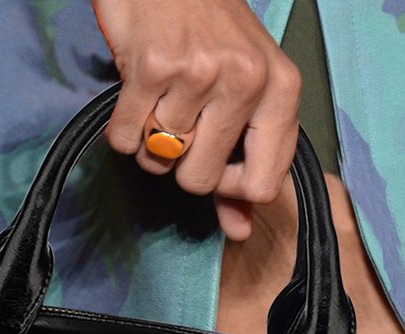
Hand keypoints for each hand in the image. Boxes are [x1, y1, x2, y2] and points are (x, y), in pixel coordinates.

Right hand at [92, 0, 300, 240]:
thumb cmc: (211, 32)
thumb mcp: (247, 92)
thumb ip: (244, 166)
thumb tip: (239, 230)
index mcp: (280, 89)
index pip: (262, 185)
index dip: (230, 187)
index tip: (218, 162)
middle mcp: (245, 79)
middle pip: (201, 180)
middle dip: (182, 163)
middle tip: (182, 123)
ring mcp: (198, 72)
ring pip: (161, 160)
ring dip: (151, 140)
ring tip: (161, 99)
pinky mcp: (152, 66)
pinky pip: (127, 139)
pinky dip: (124, 128)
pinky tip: (138, 96)